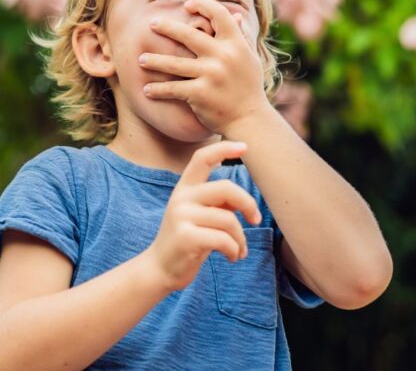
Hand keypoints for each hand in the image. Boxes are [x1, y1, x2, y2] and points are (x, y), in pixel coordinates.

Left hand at [140, 0, 270, 134]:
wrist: (250, 120)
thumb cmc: (248, 87)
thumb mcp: (249, 59)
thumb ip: (242, 37)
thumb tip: (236, 15)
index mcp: (236, 44)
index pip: (219, 14)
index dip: (203, 6)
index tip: (187, 5)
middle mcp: (223, 56)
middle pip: (189, 35)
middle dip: (167, 27)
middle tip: (151, 23)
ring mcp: (211, 75)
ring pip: (174, 63)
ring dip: (155, 61)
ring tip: (141, 60)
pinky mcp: (200, 94)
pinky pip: (173, 88)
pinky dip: (158, 90)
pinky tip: (146, 90)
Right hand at [143, 141, 262, 291]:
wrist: (160, 269)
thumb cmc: (187, 240)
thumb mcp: (200, 216)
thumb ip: (218, 204)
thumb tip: (246, 202)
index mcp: (185, 188)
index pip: (202, 158)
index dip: (224, 148)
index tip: (245, 147)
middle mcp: (181, 198)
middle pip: (226, 188)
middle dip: (248, 204)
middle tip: (255, 219)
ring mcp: (181, 217)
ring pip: (228, 220)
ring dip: (241, 239)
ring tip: (239, 250)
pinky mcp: (186, 238)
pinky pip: (224, 239)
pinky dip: (235, 250)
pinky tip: (233, 257)